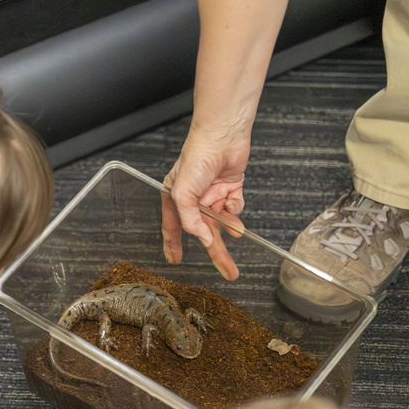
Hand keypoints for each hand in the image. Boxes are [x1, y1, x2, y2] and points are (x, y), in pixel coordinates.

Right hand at [161, 125, 247, 279]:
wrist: (222, 138)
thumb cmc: (196, 158)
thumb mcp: (182, 193)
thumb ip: (189, 220)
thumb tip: (202, 236)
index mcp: (176, 199)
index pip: (173, 228)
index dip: (174, 246)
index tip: (176, 260)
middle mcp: (194, 199)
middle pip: (205, 231)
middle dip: (217, 251)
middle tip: (228, 270)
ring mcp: (213, 194)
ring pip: (222, 221)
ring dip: (229, 226)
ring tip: (235, 230)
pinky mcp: (231, 188)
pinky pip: (235, 207)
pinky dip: (236, 208)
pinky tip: (232, 201)